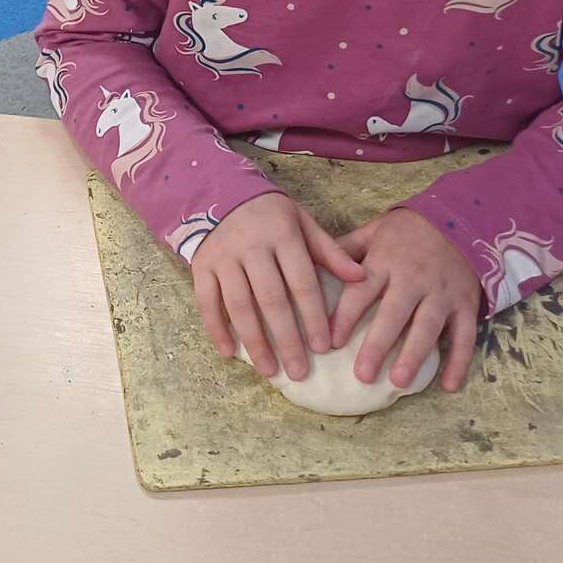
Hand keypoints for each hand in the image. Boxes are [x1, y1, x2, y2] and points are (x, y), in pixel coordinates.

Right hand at [191, 192, 367, 380]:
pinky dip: (216, 328)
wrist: (220, 191)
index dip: (313, 316)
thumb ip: (329, 251)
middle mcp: (251, 247)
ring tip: (269, 370)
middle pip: (271, 299)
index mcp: (282, 235)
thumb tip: (361, 277)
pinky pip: (207, 301)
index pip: (302, 282)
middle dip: (286, 339)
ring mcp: (223, 257)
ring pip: (239, 305)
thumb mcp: (302, 222)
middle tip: (299, 371)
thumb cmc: (270, 214)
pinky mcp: (201, 266)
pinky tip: (229, 352)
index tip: (323, 347)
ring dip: (254, 341)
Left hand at [328, 209, 480, 392]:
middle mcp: (413, 279)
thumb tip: (309, 266)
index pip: (361, 291)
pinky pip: (466, 335)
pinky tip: (449, 385)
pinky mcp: (466, 303)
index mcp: (385, 261)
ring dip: (414, 355)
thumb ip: (345, 251)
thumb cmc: (407, 231)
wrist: (458, 219)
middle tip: (362, 375)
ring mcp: (442, 293)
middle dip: (378, 345)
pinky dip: (460, 361)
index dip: (345, 316)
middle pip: (394, 314)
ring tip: (399, 382)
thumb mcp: (373, 232)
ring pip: (428, 326)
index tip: (330, 342)